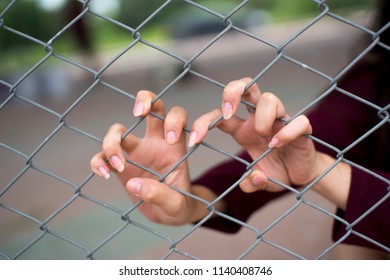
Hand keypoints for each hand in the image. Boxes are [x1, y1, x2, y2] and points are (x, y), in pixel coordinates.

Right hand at [90, 90, 196, 224]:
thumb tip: (134, 183)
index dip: (174, 120)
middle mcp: (154, 143)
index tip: (171, 140)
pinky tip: (104, 175)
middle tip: (139, 114)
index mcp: (174, 146)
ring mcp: (136, 152)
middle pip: (150, 108)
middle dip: (144, 101)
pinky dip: (97, 161)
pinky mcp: (119, 166)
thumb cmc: (179, 206)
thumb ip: (161, 195)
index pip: (176, 116)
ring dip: (113, 142)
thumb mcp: (176, 204)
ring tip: (119, 165)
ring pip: (118, 130)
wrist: (168, 217)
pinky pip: (101, 156)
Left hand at [188, 77, 318, 192]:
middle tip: (228, 113)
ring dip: (262, 117)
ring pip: (269, 98)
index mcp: (243, 129)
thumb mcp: (260, 181)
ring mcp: (281, 121)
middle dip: (232, 92)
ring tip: (263, 138)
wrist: (302, 174)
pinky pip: (297, 120)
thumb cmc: (277, 170)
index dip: (204, 122)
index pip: (220, 114)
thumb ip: (252, 184)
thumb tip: (249, 182)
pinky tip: (278, 144)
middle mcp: (260, 119)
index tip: (194, 140)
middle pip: (245, 86)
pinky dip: (287, 131)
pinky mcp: (301, 128)